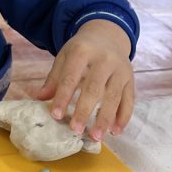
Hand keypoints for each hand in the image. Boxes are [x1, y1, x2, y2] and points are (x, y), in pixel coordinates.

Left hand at [35, 20, 134, 140]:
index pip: (71, 77)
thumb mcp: (65, 56)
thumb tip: (40, 98)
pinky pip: (129, 100)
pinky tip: (115, 132)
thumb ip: (54, 78)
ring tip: (95, 137)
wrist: (107, 35)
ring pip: (114, 97)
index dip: (63, 97)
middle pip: (94, 88)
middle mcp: (105, 59)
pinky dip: (123, 117)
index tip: (56, 115)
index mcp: (83, 51)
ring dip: (105, 119)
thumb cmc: (82, 49)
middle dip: (84, 110)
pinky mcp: (131, 79)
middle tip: (75, 130)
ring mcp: (121, 69)